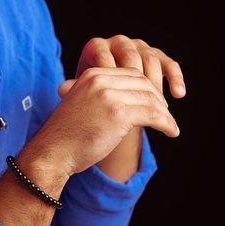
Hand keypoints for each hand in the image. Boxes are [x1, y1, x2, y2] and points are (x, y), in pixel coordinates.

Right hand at [36, 65, 180, 177]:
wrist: (53, 152)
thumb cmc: (67, 135)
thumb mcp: (81, 104)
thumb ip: (99, 96)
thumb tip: (125, 99)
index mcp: (92, 75)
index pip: (131, 73)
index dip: (147, 88)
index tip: (155, 104)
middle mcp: (100, 80)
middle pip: (143, 83)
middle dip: (158, 99)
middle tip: (166, 115)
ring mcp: (109, 96)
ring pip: (150, 99)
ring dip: (165, 113)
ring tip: (170, 126)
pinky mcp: (118, 114)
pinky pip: (153, 114)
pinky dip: (166, 123)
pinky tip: (171, 131)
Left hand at [57, 35, 185, 101]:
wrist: (107, 99)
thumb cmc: (90, 99)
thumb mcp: (83, 93)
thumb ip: (76, 88)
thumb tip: (62, 89)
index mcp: (96, 47)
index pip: (105, 57)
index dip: (113, 77)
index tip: (118, 99)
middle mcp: (117, 41)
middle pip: (131, 56)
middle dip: (137, 80)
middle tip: (142, 104)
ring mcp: (138, 46)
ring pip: (150, 59)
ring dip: (156, 82)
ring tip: (160, 106)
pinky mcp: (156, 54)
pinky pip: (167, 62)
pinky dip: (174, 77)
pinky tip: (179, 94)